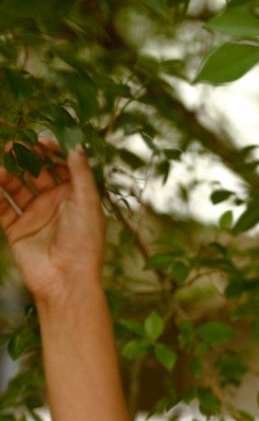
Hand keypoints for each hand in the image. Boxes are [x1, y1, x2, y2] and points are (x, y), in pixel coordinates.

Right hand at [0, 140, 105, 303]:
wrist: (67, 280)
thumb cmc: (84, 243)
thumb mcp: (88, 204)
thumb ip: (81, 174)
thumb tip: (75, 146)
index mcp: (75, 197)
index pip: (61, 166)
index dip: (51, 152)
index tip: (40, 140)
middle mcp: (54, 204)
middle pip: (36, 173)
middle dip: (25, 158)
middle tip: (14, 145)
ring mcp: (34, 216)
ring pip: (16, 187)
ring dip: (8, 173)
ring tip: (1, 165)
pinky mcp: (17, 230)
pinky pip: (2, 207)